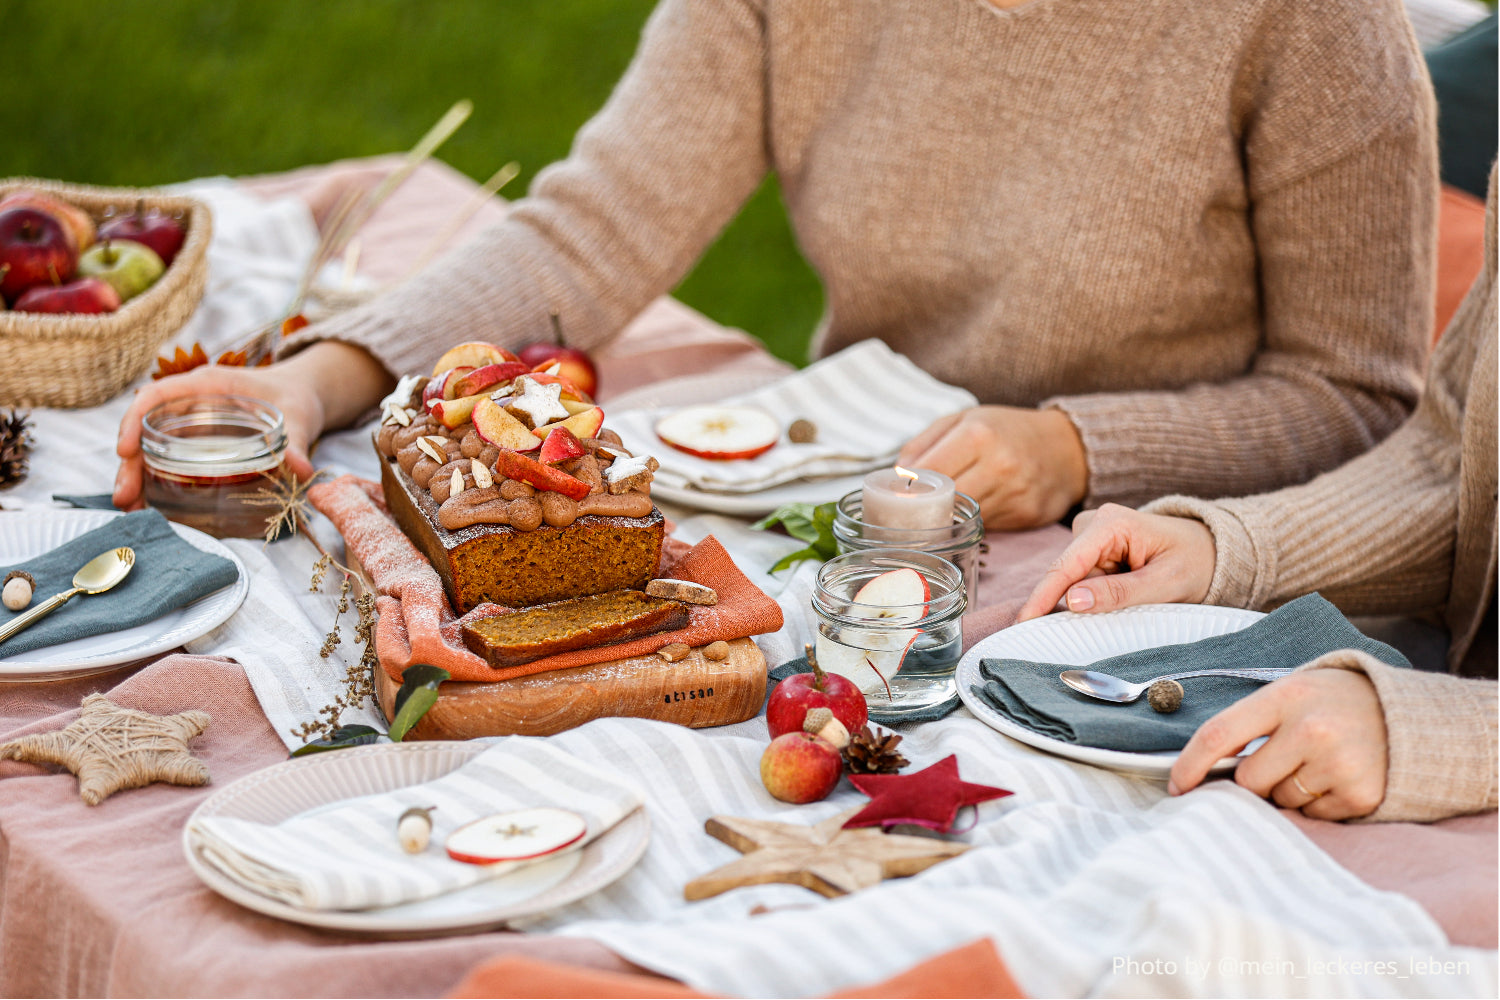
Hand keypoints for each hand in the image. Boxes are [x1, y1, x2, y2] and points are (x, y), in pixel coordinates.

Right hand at [114, 340, 393, 509]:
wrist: (305, 395)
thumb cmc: (297, 397)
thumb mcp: (299, 416)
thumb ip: (297, 441)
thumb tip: (301, 470)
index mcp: (209, 385)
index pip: (157, 394)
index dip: (134, 419)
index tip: (125, 450)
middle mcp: (193, 401)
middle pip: (147, 427)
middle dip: (130, 461)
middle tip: (125, 497)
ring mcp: (192, 422)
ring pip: (152, 445)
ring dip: (137, 474)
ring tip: (132, 507)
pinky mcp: (199, 441)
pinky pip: (168, 457)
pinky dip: (155, 479)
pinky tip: (151, 504)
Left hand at [897, 406, 1087, 529]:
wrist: (1067, 448)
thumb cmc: (1007, 430)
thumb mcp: (965, 419)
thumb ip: (926, 443)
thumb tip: (896, 473)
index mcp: (978, 434)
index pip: (928, 473)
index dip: (909, 488)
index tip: (897, 495)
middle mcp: (998, 464)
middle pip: (944, 500)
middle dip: (925, 508)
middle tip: (912, 511)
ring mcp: (1015, 492)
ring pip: (963, 518)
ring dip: (949, 518)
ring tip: (942, 510)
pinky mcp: (1027, 515)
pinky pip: (986, 527)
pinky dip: (974, 523)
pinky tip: (975, 511)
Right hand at [1017, 503, 1215, 620]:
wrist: (1211, 551)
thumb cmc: (1194, 563)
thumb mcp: (1165, 584)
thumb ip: (1119, 593)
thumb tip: (1072, 601)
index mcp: (1111, 523)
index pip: (1067, 565)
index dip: (1043, 596)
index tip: (1023, 622)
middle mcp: (1095, 523)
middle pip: (1067, 574)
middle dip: (1076, 602)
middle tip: (1109, 616)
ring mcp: (1092, 536)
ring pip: (1073, 581)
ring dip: (1094, 600)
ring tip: (1136, 599)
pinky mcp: (1093, 550)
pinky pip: (1082, 581)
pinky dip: (1097, 596)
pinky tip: (1122, 596)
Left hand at [1169, 668, 1387, 819]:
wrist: (1412, 715)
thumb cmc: (1335, 703)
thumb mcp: (1292, 692)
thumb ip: (1252, 723)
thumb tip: (1206, 770)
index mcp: (1285, 696)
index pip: (1219, 735)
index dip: (1189, 765)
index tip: (1176, 786)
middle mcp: (1311, 729)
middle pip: (1249, 779)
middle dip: (1254, 780)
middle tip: (1282, 759)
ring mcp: (1338, 764)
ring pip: (1280, 801)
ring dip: (1288, 791)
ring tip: (1318, 763)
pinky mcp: (1361, 795)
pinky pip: (1313, 816)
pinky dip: (1318, 804)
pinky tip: (1339, 778)